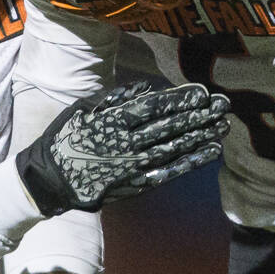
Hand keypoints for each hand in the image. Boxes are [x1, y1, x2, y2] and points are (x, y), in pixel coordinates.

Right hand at [16, 81, 229, 214]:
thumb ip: (114, 99)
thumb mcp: (82, 110)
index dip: (180, 99)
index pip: (154, 107)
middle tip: (224, 105)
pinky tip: (210, 153)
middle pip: (170, 126)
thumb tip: (143, 89)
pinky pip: (168, 172)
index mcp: (114, 121)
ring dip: (201, 136)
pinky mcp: (136, 184)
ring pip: (174, 148)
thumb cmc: (65, 139)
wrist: (50, 180)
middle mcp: (128, 143)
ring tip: (224, 125)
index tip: (202, 92)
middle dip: (199, 114)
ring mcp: (134, 166)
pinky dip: (190, 162)